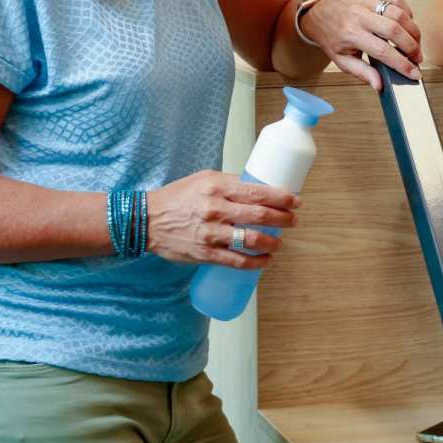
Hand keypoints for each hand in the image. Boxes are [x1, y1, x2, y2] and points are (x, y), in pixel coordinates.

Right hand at [146, 170, 299, 268]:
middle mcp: (215, 209)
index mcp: (217, 187)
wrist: (147, 219)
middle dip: (282, 219)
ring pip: (251, 240)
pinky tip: (266, 261)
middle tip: (293, 220)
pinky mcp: (205, 253)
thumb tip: (258, 187)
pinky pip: (236, 261)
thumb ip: (230, 183)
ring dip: (272, 242)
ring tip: (280, 242)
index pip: (257, 192)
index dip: (281, 198)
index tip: (295, 201)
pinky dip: (255, 263)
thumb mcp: (204, 179)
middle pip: (259, 215)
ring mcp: (210, 233)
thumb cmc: (179, 196)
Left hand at [300, 0, 422, 90]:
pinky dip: (406, 11)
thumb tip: (380, 85)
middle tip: (418, 57)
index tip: (414, 72)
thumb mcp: (342, 60)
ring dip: (412, 29)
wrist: (318, 14)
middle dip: (412, 47)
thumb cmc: (331, 37)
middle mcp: (357, 14)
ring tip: (414, 41)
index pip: (383, 51)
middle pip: (394, 30)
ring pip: (398, 12)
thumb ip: (363, 73)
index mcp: (350, 34)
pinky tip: (407, 22)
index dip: (402, 63)